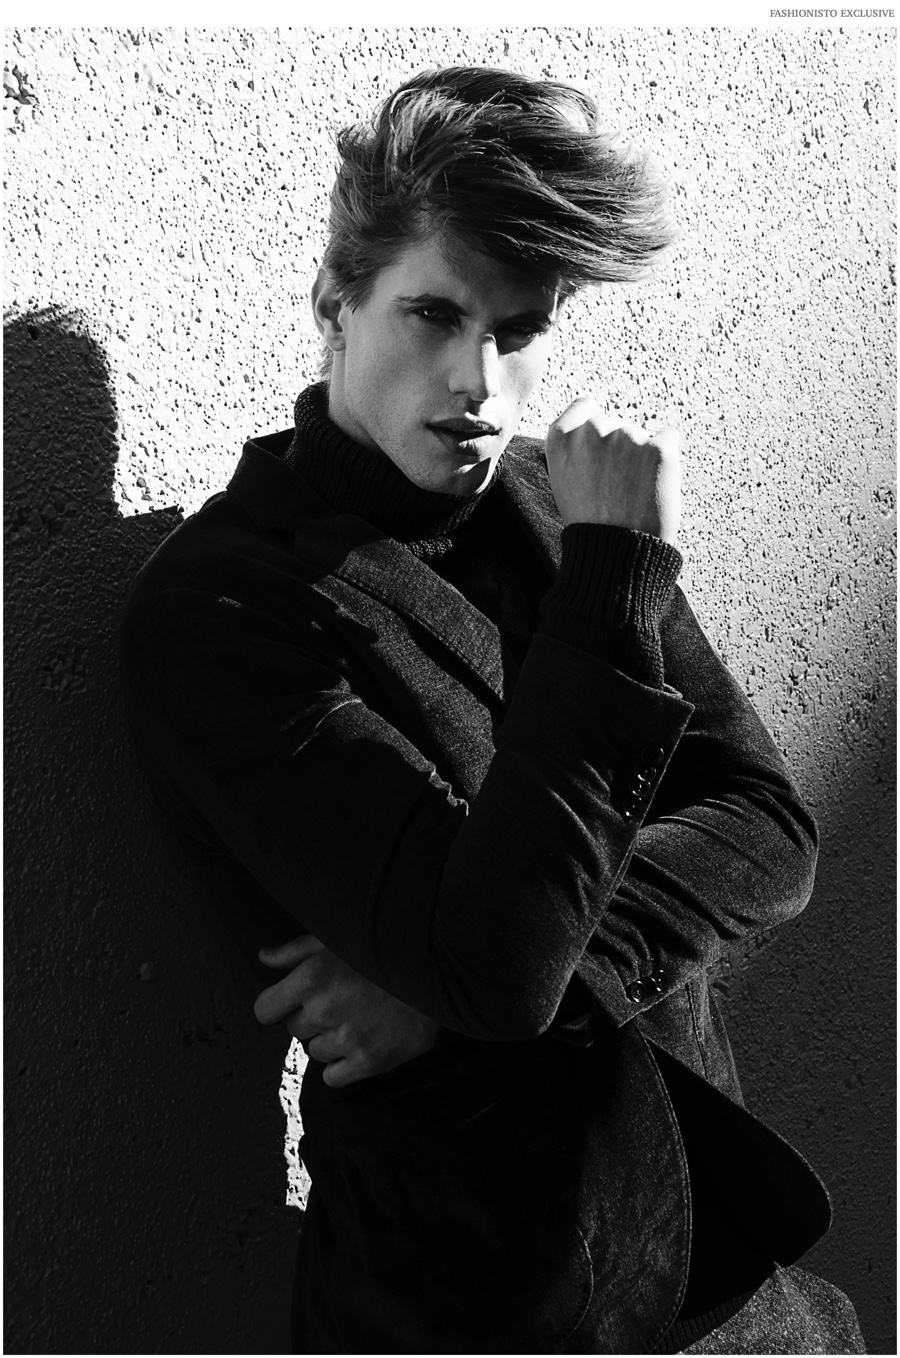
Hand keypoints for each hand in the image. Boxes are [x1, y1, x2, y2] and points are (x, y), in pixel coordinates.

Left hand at [254, 935, 439, 1087]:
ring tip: (358, 1018)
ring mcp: (346, 1039)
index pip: (265, 1010)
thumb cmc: (381, 950)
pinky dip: (342, 1066)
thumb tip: (264, 957)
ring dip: (330, 1040)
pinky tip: (361, 1043)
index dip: (277, 1006)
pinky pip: (332, 1078)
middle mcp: (323, 1011)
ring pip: (315, 1052)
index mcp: (310, 978)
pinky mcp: (369, 1062)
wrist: (436, 971)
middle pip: (294, 1030)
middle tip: (341, 1002)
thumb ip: (294, 951)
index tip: (292, 1002)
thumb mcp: (334, 939)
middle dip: (311, 1018)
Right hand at [545, 395, 680, 543]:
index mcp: (562, 438)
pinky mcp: (658, 448)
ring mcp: (626, 436)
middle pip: (616, 422)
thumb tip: (594, 428)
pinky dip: (667, 458)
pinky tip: (653, 484)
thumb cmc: (591, 523)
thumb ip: (574, 448)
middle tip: (617, 485)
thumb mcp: (562, 480)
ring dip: (643, 456)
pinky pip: (669, 438)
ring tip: (633, 493)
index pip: (585, 406)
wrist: (617, 553)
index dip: (596, 425)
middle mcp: (592, 430)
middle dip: (620, 445)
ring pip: (643, 433)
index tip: (601, 448)